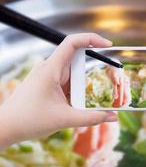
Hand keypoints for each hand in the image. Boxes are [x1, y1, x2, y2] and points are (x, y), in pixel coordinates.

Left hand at [0, 33, 116, 149]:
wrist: (5, 128)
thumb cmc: (28, 120)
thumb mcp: (65, 119)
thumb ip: (91, 118)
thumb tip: (113, 117)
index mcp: (51, 69)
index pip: (72, 43)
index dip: (91, 39)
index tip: (107, 44)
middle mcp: (50, 69)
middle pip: (77, 62)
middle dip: (91, 74)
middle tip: (102, 85)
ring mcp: (48, 77)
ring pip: (73, 75)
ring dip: (81, 88)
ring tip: (79, 104)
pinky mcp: (48, 85)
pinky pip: (67, 83)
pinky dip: (75, 93)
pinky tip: (73, 106)